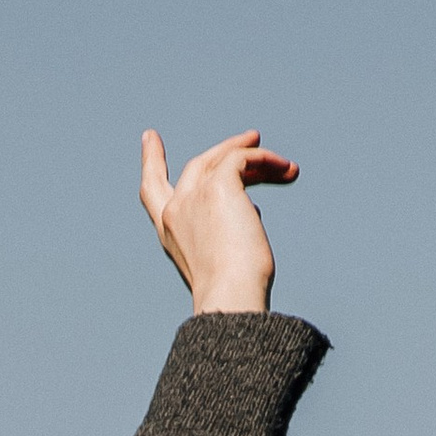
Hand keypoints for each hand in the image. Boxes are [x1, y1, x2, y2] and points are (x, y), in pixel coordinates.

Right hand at [139, 127, 297, 315]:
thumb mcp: (223, 262)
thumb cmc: (233, 296)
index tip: (149, 137)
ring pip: (224, 158)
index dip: (151, 161)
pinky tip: (287, 171)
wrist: (230, 299)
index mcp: (169, 233)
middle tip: (252, 138)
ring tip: (284, 163)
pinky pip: (242, 158)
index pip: (152, 190)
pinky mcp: (219, 186)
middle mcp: (176, 210)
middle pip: (197, 166)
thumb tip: (253, 212)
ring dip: (256, 157)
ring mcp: (195, 195)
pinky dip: (266, 160)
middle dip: (223, 149)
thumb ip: (227, 232)